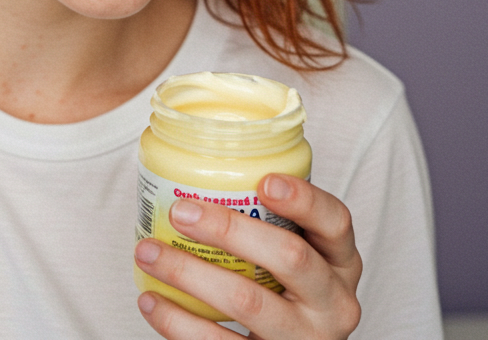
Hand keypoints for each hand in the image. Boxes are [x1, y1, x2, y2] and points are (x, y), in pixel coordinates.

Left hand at [134, 175, 361, 338]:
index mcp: (340, 262)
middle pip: (290, 257)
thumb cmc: (285, 288)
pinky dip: (178, 321)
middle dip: (230, 229)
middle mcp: (332, 303)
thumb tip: (196, 165)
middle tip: (179, 211)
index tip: (264, 181)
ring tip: (147, 252)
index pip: (335, 222)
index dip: (303, 200)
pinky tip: (150, 300)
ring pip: (247, 302)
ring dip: (188, 273)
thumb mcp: (298, 252)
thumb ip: (268, 217)